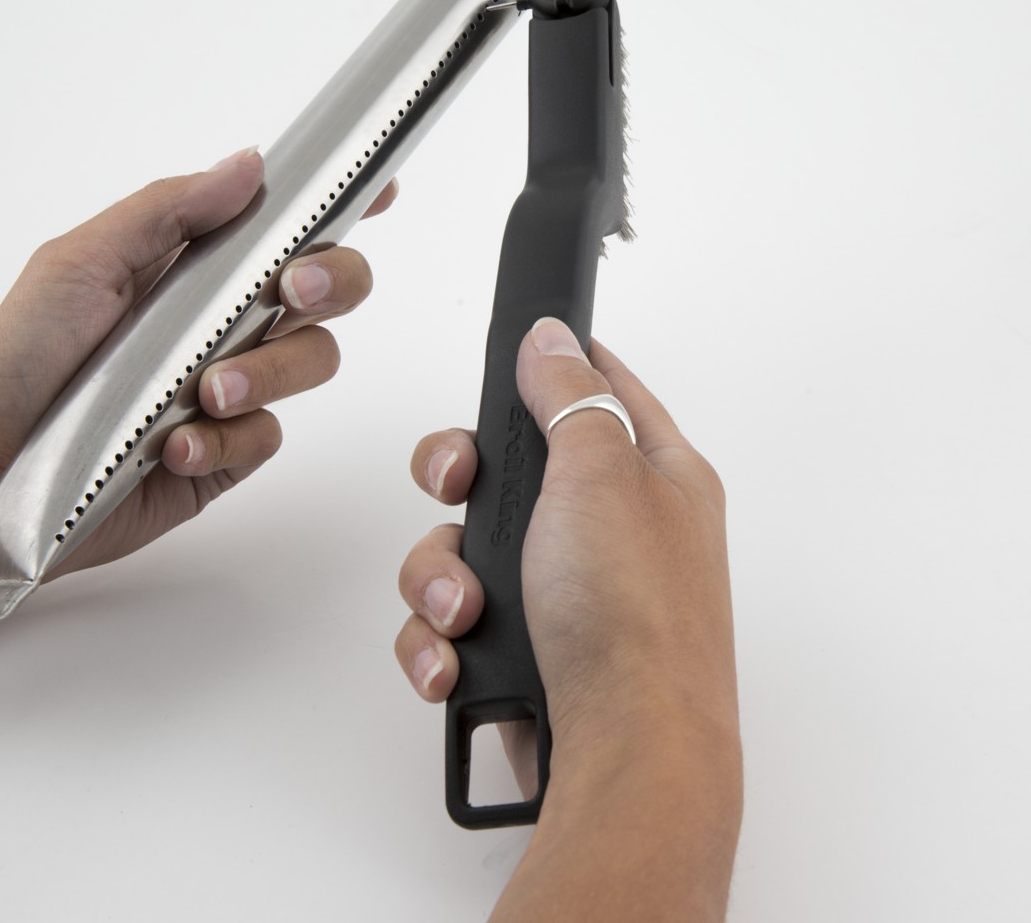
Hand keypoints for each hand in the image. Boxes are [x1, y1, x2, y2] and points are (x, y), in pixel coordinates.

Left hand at [0, 147, 392, 645]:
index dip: (340, 206)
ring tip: (201, 392)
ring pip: (314, 361)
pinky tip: (171, 445)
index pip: (286, 227)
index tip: (377, 188)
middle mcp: (229, 323)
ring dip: (265, 371)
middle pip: (332, 290)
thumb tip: (249, 165)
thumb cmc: (23, 358)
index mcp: (199, 268)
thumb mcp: (82, 263)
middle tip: (292, 289)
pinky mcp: (231, 451)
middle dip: (333, 281)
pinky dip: (224, 438)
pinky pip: (269, 435)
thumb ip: (169, 212)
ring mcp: (236, 388)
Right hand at [394, 318, 739, 920]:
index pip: (598, 390)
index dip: (550, 366)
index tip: (509, 357)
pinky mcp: (524, 646)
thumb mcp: (602, 473)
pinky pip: (453, 620)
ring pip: (464, 546)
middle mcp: (608, 528)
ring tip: (463, 614)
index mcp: (651, 475)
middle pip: (506, 466)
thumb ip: (570, 394)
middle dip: (459, 481)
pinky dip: (440, 638)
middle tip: (455, 488)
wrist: (623, 756)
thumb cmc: (634, 620)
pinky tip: (454, 660)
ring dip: (442, 576)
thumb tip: (552, 336)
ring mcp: (565, 591)